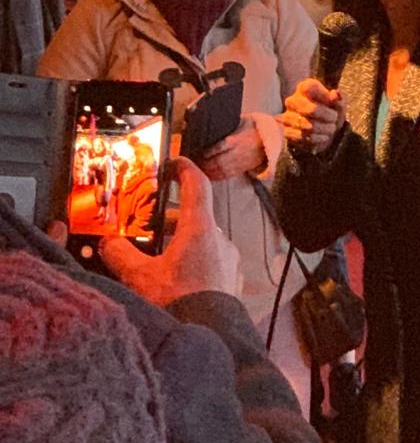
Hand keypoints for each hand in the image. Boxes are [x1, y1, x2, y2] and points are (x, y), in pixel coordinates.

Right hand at [101, 157, 240, 307]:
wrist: (211, 337)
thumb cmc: (178, 302)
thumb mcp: (141, 277)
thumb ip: (121, 255)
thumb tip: (108, 242)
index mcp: (201, 228)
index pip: (197, 185)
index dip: (185, 170)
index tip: (174, 163)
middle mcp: (221, 239)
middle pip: (196, 217)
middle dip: (173, 220)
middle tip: (151, 226)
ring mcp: (230, 260)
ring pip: (205, 241)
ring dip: (184, 244)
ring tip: (159, 259)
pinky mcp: (232, 281)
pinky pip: (212, 263)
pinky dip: (196, 264)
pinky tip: (178, 282)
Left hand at [199, 115, 266, 180]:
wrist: (270, 139)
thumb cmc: (253, 127)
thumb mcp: (242, 121)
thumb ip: (228, 126)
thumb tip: (210, 124)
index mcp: (238, 139)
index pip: (220, 146)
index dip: (208, 151)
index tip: (198, 151)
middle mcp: (239, 152)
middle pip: (218, 161)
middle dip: (204, 164)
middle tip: (193, 163)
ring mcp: (240, 162)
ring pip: (221, 170)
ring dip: (208, 171)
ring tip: (198, 170)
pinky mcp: (242, 169)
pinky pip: (227, 175)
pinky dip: (216, 177)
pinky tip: (208, 176)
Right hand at [276, 78, 344, 152]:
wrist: (322, 128)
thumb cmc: (330, 111)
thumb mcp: (339, 103)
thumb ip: (339, 98)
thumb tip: (334, 95)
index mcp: (304, 87)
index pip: (310, 88)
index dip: (325, 97)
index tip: (333, 102)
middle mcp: (292, 100)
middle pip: (311, 110)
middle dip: (328, 116)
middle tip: (335, 118)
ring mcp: (287, 117)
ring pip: (309, 126)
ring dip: (325, 129)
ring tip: (331, 128)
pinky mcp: (287, 132)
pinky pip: (304, 138)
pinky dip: (318, 138)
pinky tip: (324, 136)